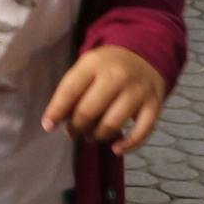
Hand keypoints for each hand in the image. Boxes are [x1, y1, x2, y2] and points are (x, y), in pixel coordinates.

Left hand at [44, 45, 167, 153]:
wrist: (145, 55)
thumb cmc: (107, 67)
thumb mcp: (86, 68)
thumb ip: (72, 91)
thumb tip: (54, 121)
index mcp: (94, 64)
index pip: (70, 91)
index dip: (56, 111)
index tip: (48, 126)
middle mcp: (118, 76)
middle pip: (89, 111)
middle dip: (76, 128)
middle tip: (72, 132)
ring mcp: (138, 90)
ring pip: (112, 124)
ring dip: (97, 136)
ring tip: (91, 136)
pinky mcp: (155, 104)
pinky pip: (143, 130)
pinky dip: (129, 144)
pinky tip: (116, 149)